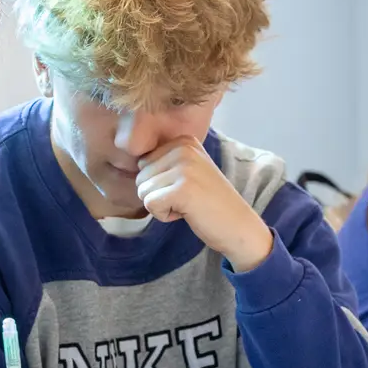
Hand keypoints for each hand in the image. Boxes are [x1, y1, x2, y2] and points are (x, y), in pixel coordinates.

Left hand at [135, 137, 273, 270]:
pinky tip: (187, 212)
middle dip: (159, 195)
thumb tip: (128, 155)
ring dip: (162, 205)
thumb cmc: (208, 202)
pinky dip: (164, 215)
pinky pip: (150, 204)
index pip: (143, 163)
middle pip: (140, 177)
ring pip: (143, 191)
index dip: (160, 183)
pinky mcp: (182, 189)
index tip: (186, 188)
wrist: (238, 226)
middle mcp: (184, 148)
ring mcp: (184, 167)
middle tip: (187, 198)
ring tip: (188, 204)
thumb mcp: (188, 170)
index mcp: (184, 141)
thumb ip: (164, 161)